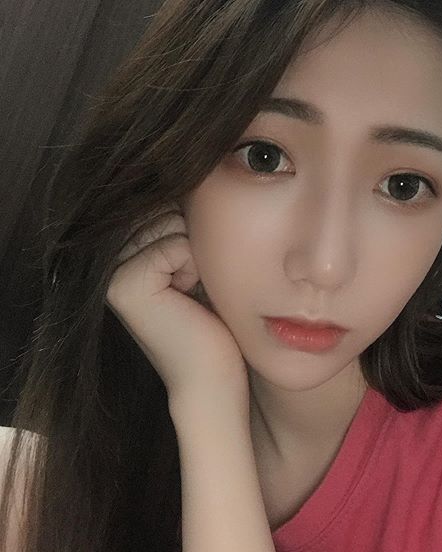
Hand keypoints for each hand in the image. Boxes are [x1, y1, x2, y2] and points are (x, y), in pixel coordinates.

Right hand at [106, 204, 248, 403]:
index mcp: (122, 252)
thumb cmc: (214, 318)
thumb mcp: (196, 260)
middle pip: (165, 207)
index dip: (191, 230)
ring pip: (171, 222)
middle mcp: (108, 259)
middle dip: (193, 240)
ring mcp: (111, 272)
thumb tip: (184, 169)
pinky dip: (193, 268)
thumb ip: (179, 221)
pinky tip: (188, 298)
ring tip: (191, 290)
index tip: (191, 273)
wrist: (214, 374)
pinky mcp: (125, 285)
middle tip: (193, 283)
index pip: (162, 201)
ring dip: (195, 254)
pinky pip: (174, 245)